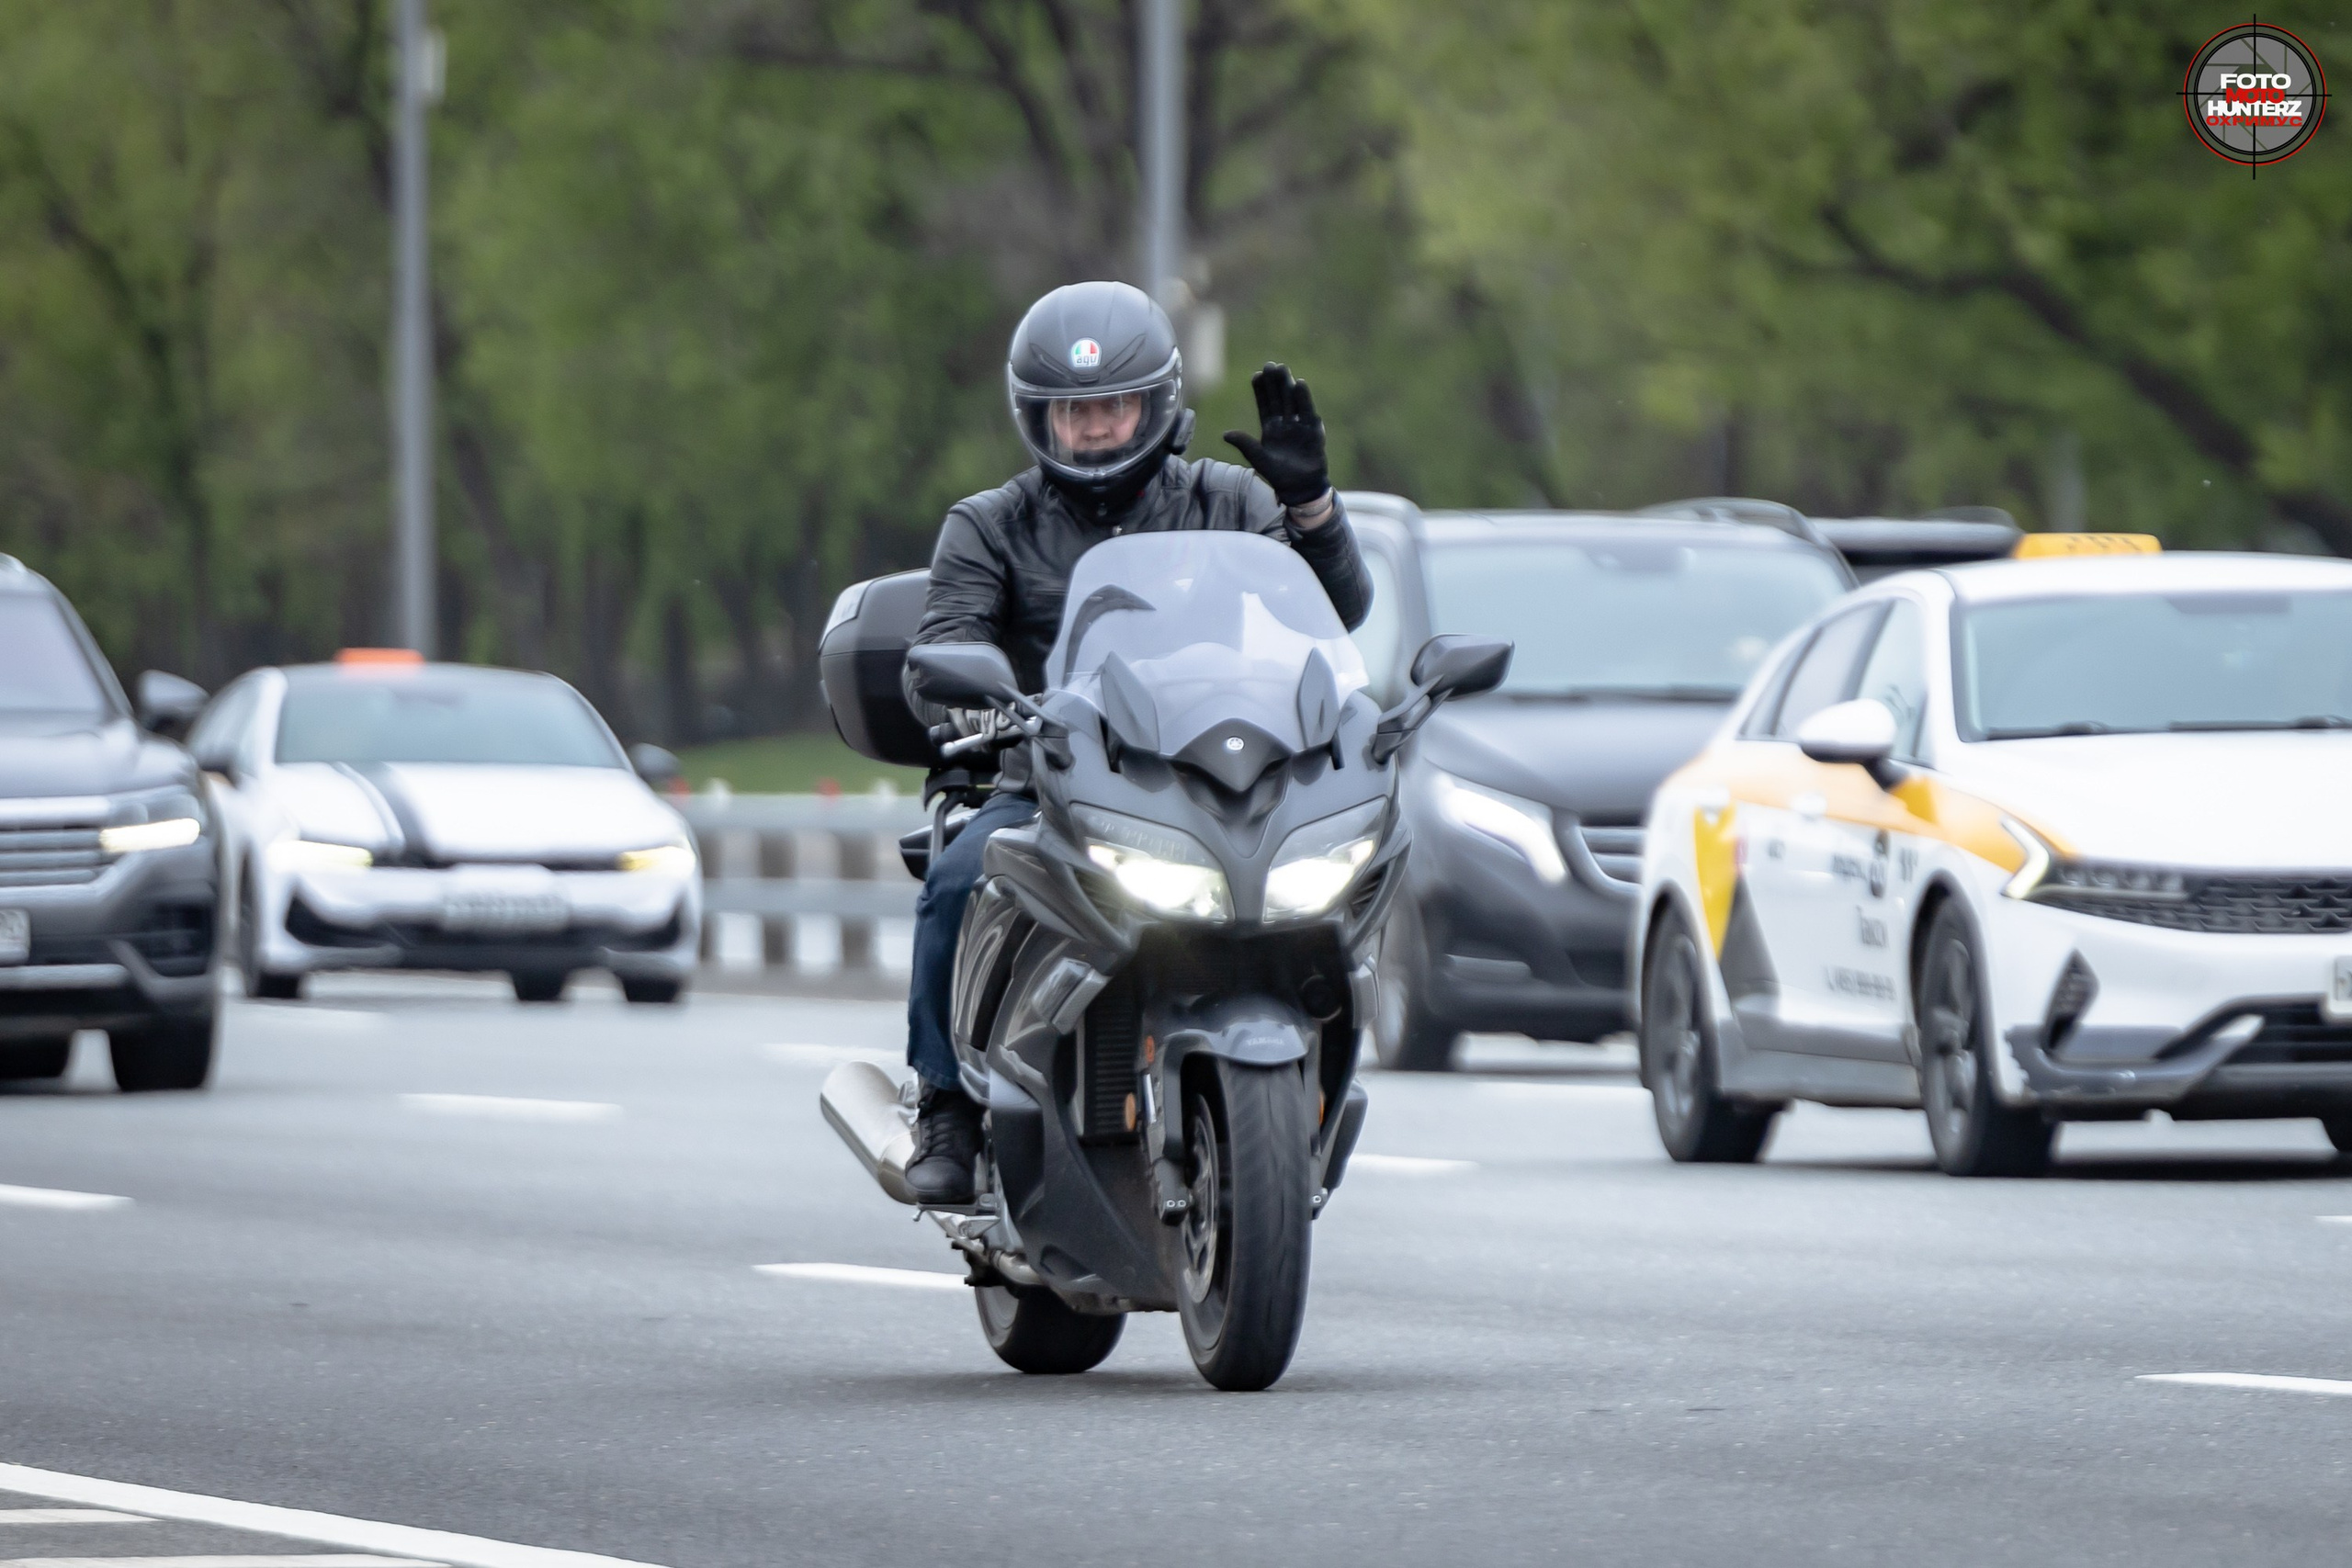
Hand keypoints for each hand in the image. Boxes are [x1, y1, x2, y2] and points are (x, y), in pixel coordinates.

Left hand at [1224, 362, 1329, 508]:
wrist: (1300, 488)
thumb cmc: (1279, 476)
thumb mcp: (1259, 459)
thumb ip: (1245, 444)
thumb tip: (1225, 434)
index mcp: (1270, 429)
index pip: (1265, 405)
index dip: (1261, 391)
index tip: (1257, 375)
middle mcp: (1285, 424)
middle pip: (1279, 399)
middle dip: (1274, 383)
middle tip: (1270, 365)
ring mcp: (1299, 426)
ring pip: (1292, 401)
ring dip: (1287, 386)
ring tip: (1282, 369)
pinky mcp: (1313, 430)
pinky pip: (1307, 411)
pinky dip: (1304, 398)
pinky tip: (1299, 383)